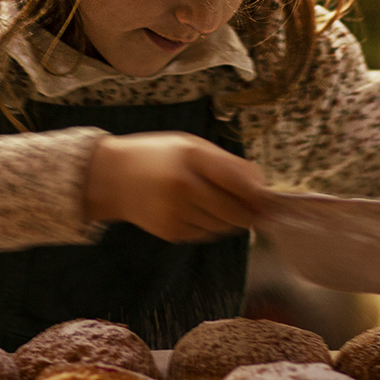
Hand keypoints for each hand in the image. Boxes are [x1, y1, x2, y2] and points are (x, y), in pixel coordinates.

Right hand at [84, 132, 267, 243]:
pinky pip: (205, 234)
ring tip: (215, 203)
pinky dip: (209, 226)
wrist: (112, 178)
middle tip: (254, 209)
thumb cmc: (157, 156)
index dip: (258, 194)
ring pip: (223, 226)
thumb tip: (262, 185)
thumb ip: (227, 163)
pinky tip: (195, 211)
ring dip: (229, 219)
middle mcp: (183, 187)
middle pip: (235, 212)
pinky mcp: (170, 232)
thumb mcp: (190, 146)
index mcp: (191, 157)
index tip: (267, 199)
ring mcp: (176, 212)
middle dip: (249, 213)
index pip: (239, 182)